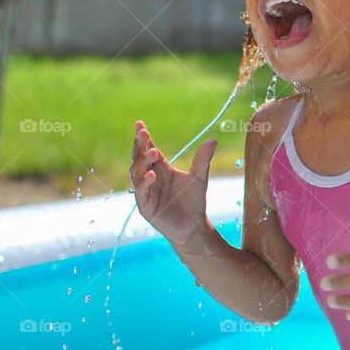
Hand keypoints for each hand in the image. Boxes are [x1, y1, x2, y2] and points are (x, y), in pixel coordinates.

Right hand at [129, 120, 216, 247]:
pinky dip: (144, 182)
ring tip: (151, 152)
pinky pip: (140, 191)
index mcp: (161, 168)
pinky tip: (151, 174)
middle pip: (139, 157)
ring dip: (142, 162)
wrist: (193, 225)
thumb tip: (213, 140)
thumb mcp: (199, 178)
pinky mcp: (144, 205)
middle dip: (139, 145)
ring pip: (136, 172)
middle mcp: (150, 177)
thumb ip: (202, 160)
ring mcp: (145, 191)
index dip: (143, 137)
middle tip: (143, 133)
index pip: (149, 149)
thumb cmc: (194, 201)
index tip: (139, 124)